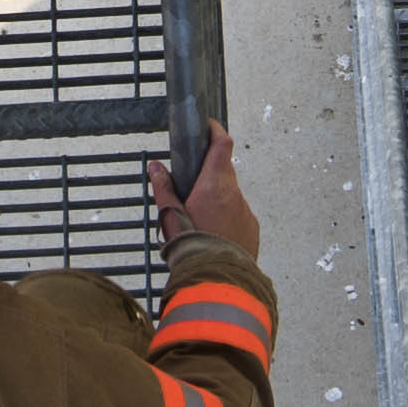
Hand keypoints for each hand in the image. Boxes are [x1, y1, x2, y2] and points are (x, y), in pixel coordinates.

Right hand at [151, 122, 259, 265]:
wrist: (217, 279)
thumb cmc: (191, 247)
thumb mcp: (169, 216)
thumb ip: (163, 189)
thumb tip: (156, 166)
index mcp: (214, 185)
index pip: (222, 145)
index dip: (217, 131)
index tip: (209, 126)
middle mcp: (234, 194)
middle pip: (224, 171)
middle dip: (210, 171)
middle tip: (192, 181)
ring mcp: (245, 211)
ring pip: (231, 195)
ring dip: (217, 198)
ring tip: (199, 217)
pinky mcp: (251, 228)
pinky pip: (238, 214)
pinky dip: (227, 217)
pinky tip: (213, 233)